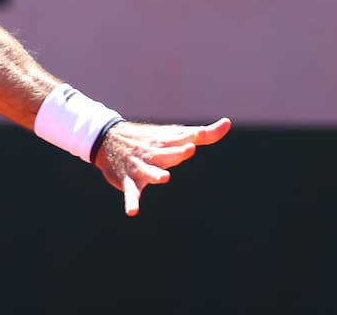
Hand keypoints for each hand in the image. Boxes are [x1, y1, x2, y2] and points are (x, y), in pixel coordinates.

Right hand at [93, 117, 231, 216]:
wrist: (109, 139)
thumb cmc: (150, 139)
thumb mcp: (175, 134)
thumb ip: (203, 134)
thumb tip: (227, 123)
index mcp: (166, 142)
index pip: (181, 139)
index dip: (192, 137)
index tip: (201, 134)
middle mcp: (153, 153)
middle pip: (167, 153)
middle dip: (177, 152)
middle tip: (189, 148)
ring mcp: (140, 167)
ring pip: (148, 171)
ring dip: (155, 174)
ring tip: (164, 178)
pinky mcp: (129, 181)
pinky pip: (131, 192)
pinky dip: (131, 201)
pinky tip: (133, 212)